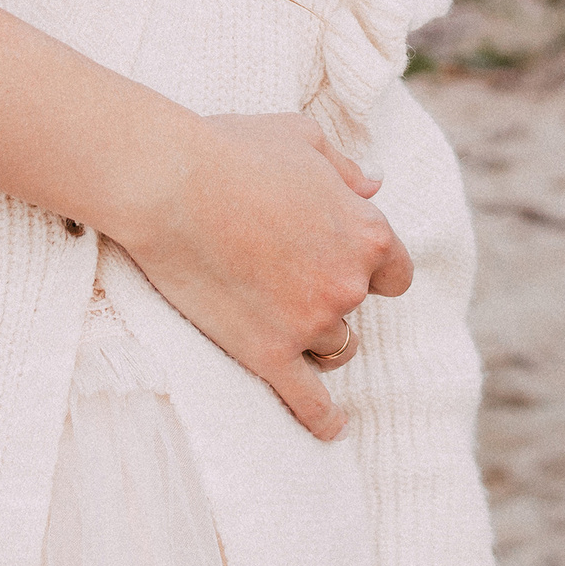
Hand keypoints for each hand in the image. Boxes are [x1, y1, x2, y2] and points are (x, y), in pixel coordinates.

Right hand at [119, 112, 413, 441]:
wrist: (169, 184)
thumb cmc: (230, 149)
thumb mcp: (300, 138)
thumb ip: (344, 167)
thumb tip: (375, 184)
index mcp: (367, 231)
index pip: (395, 271)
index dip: (370, 269)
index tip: (341, 264)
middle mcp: (349, 283)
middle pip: (358, 309)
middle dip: (330, 296)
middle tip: (285, 276)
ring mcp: (310, 323)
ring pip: (334, 349)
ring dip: (314, 338)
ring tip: (280, 320)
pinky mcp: (269, 354)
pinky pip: (309, 402)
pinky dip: (324, 419)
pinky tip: (333, 428)